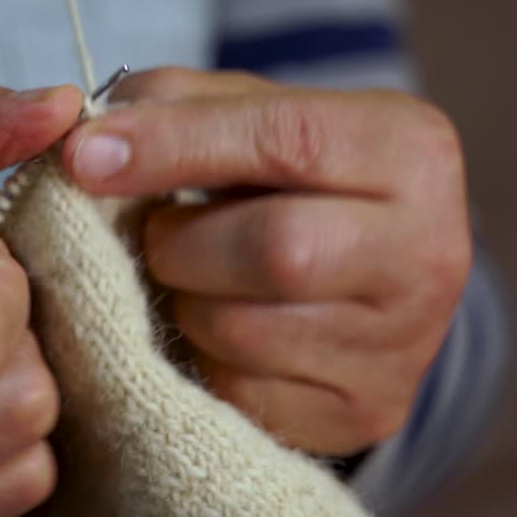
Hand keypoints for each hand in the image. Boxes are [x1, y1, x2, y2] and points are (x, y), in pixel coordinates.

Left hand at [62, 68, 469, 456]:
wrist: (375, 275)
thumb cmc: (301, 181)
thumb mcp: (261, 116)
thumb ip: (181, 105)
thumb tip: (91, 144)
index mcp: (413, 152)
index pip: (287, 139)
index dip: (175, 146)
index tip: (87, 157)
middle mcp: (430, 252)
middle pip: (276, 250)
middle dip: (183, 241)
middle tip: (159, 234)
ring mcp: (404, 345)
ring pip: (243, 331)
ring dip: (186, 304)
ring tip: (197, 280)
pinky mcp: (366, 411)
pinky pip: (242, 397)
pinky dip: (205, 362)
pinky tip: (220, 331)